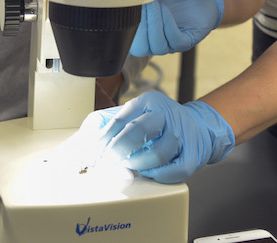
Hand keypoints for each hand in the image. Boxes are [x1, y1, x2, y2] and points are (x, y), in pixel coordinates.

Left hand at [81, 90, 233, 183]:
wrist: (198, 127)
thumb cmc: (157, 125)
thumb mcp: (132, 115)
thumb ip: (105, 123)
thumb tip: (79, 142)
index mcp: (147, 101)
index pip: (119, 120)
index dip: (102, 141)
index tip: (92, 155)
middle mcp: (165, 113)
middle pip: (137, 131)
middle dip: (117, 152)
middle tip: (107, 164)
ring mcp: (182, 132)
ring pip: (157, 153)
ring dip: (138, 165)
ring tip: (130, 166)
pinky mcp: (193, 153)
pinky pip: (175, 170)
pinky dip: (159, 175)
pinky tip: (150, 172)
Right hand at [130, 0, 224, 55]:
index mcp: (142, 36)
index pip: (128, 43)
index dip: (125, 29)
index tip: (126, 8)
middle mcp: (154, 45)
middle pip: (140, 49)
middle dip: (140, 27)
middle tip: (142, 5)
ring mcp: (170, 46)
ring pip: (157, 46)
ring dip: (154, 23)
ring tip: (154, 4)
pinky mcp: (185, 42)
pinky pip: (174, 40)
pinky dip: (167, 24)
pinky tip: (164, 9)